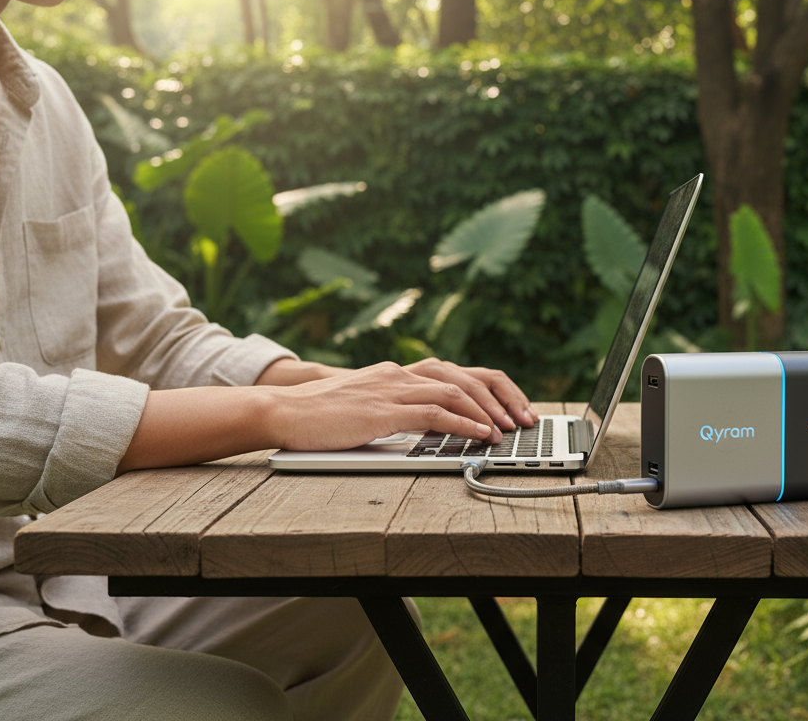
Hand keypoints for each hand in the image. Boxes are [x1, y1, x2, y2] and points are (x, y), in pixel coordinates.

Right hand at [258, 356, 536, 434]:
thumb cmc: (320, 416)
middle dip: (502, 398)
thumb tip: (429, 428)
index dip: (492, 389)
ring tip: (507, 430)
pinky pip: (434, 413)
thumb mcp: (366, 407)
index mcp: (399, 372)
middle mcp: (401, 374)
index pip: (459, 373)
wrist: (282, 411)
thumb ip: (396, 410)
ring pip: (456, 392)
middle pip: (467, 377)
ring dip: (488, 412)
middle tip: (524, 419)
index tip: (513, 408)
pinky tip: (480, 434)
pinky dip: (463, 423)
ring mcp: (392, 389)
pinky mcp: (384, 410)